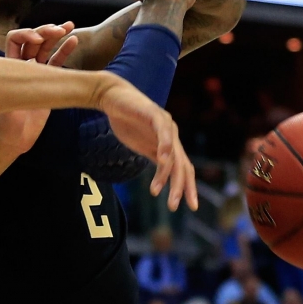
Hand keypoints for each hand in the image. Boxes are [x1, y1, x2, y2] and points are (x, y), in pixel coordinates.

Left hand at [0, 28, 69, 155]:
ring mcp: (35, 73)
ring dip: (56, 35)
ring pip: (45, 48)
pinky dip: (65, 50)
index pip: (14, 40)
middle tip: (59, 30)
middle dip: (45, 31)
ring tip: (69, 26)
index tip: (37, 38)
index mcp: (8, 67)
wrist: (14, 139)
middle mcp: (21, 66)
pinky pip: (56, 62)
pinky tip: (74, 40)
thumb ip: (17, 89)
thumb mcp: (8, 104)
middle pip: (33, 39)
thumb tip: (29, 68)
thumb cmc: (6, 124)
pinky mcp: (47, 82)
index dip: (26, 34)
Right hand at [96, 74, 196, 210]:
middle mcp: (172, 136)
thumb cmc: (126, 120)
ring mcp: (166, 126)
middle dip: (181, 188)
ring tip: (156, 191)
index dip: (188, 188)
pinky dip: (166, 148)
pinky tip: (163, 161)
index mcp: (169, 145)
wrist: (113, 97)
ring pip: (173, 155)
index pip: (183, 169)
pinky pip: (164, 134)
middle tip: (175, 206)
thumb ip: (153, 155)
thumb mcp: (141, 144)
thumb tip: (161, 176)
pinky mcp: (155, 115)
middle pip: (183, 166)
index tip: (189, 207)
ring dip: (167, 176)